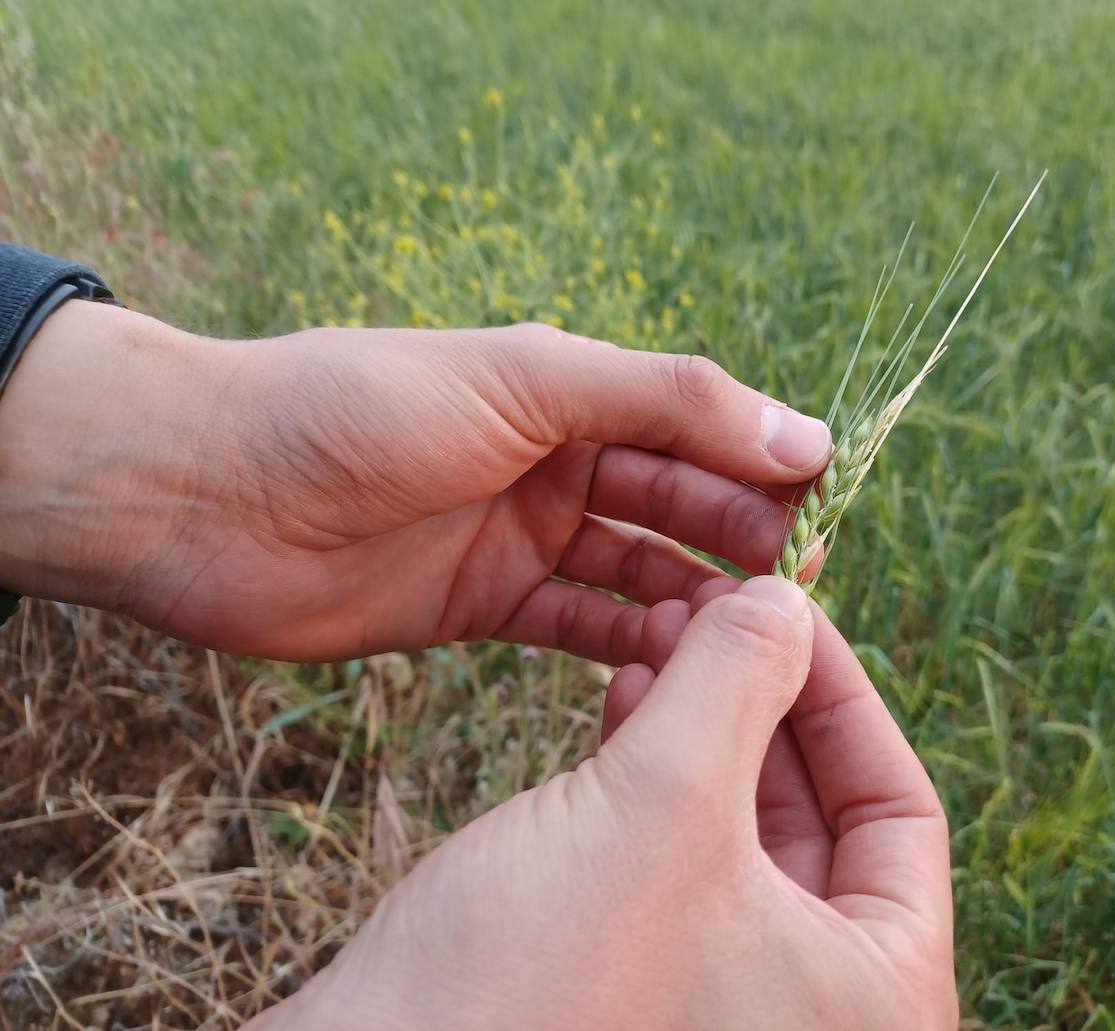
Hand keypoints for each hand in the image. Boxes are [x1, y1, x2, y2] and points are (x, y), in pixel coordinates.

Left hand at [0, 302, 830, 658]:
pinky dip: (629, 645)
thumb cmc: (359, 409)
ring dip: (694, 600)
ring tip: (742, 639)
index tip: (823, 515)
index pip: (700, 424)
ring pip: (641, 570)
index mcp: (571, 389)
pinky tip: (673, 668)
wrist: (207, 492)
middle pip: (681, 501)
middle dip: (739, 540)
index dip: (762, 465)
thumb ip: (665, 401)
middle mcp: (556, 459)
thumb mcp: (525, 378)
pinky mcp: (486, 608)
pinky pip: (581, 627)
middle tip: (794, 591)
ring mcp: (523, 536)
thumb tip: (804, 433)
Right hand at [248, 576, 955, 1029]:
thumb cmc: (535, 979)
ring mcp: (730, 999)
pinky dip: (660, 773)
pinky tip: (623, 699)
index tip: (792, 606)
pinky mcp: (646, 978)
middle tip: (720, 607)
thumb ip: (740, 680)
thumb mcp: (665, 801)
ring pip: (745, 825)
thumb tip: (786, 597)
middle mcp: (814, 1007)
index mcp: (875, 994)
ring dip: (707, 721)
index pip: (902, 808)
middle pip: (824, 812)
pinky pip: (682, 853)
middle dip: (764, 695)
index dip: (847, 690)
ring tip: (663, 633)